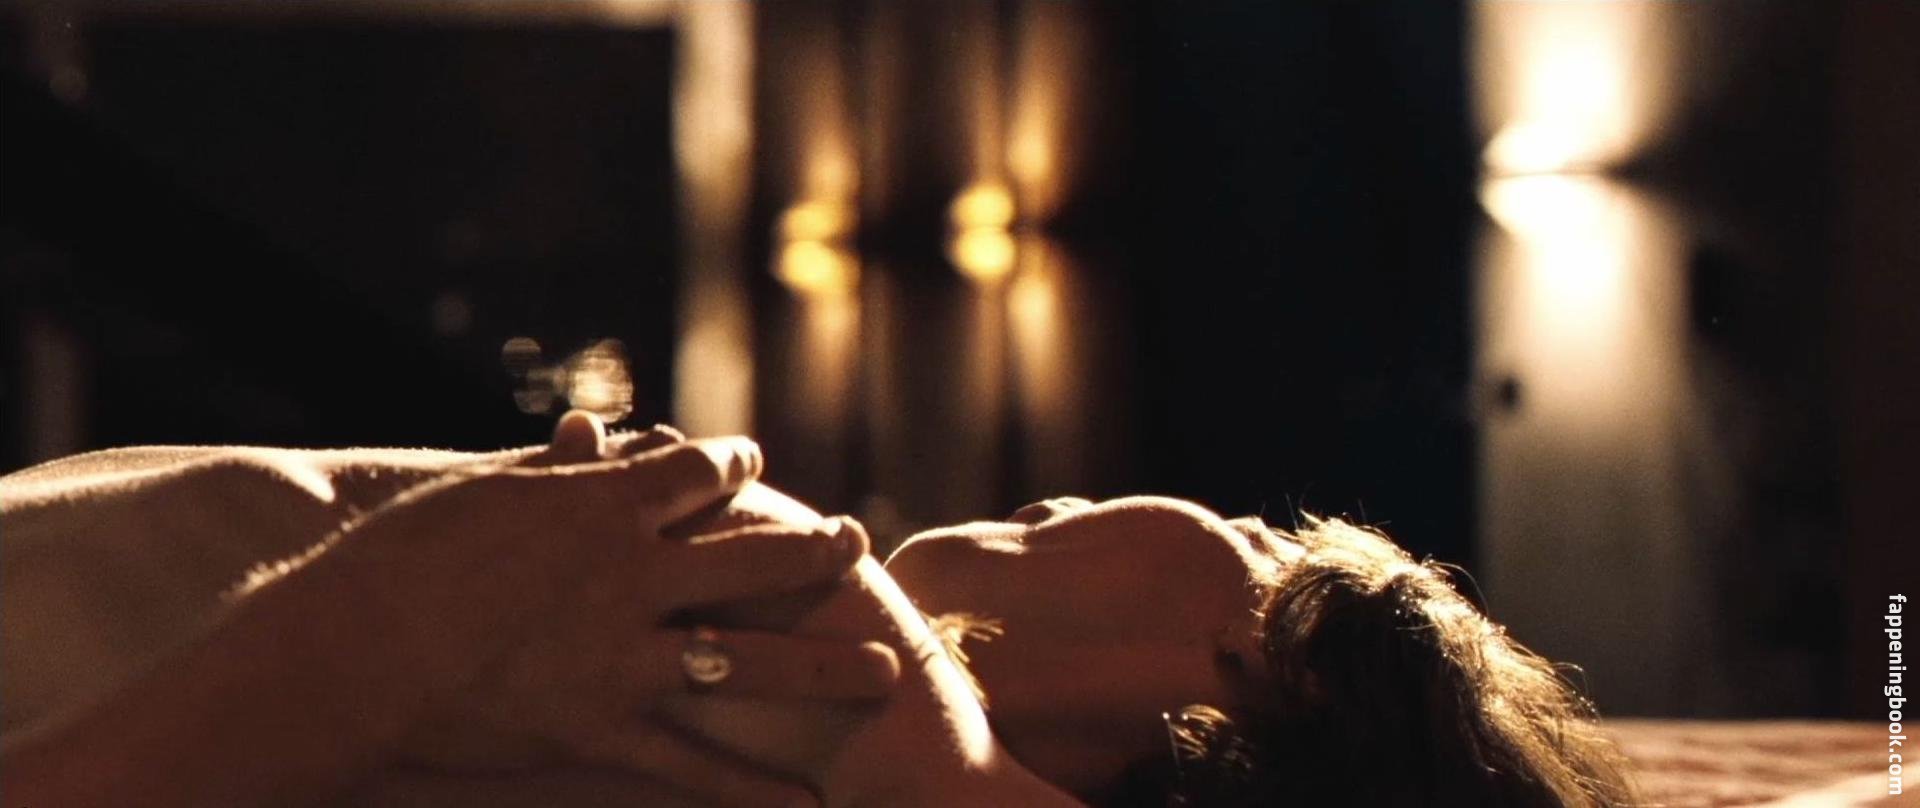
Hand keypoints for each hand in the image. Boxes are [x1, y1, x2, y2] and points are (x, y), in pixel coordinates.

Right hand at [394, 413, 897, 807]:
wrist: (346, 655)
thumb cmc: (395, 560)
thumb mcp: (478, 495)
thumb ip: (550, 472)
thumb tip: (591, 437)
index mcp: (600, 505)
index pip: (693, 474)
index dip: (731, 463)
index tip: (753, 460)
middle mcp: (630, 576)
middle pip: (752, 557)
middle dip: (812, 550)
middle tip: (858, 543)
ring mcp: (621, 657)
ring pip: (751, 660)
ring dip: (823, 666)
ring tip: (885, 669)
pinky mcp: (599, 729)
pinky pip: (693, 766)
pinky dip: (751, 790)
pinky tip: (807, 806)